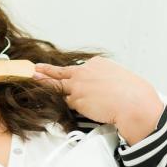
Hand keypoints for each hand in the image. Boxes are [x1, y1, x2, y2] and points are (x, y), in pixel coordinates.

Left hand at [32, 57, 164, 144]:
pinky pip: (65, 101)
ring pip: (56, 84)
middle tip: (34, 68)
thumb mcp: (121, 78)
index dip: (74, 75)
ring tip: (31, 78)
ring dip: (43, 82)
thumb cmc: (134, 93)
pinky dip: (59, 101)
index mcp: (98, 64)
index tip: (66, 74)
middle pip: (62, 72)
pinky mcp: (75, 99)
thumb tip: (106, 88)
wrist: (133, 103)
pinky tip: (45, 98)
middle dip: (46, 70)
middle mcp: (85, 71)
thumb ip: (107, 80)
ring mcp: (78, 85)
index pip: (80, 69)